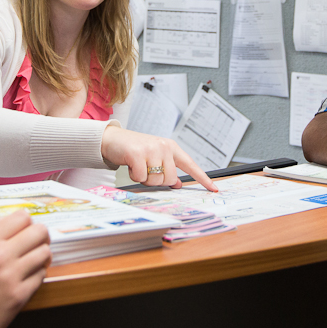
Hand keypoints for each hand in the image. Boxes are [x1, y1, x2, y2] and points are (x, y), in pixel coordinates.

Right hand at [0, 212, 50, 327]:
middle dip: (40, 235)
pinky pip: (41, 276)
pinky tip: (26, 277)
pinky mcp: (18, 297)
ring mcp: (11, 277)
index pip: (22, 217)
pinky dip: (37, 274)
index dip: (26, 221)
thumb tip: (1, 220)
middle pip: (39, 232)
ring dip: (41, 254)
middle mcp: (0, 256)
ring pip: (44, 253)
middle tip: (34, 242)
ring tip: (32, 260)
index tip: (24, 228)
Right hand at [100, 125, 218, 191]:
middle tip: (146, 171)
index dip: (202, 178)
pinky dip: (134, 176)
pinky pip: (141, 177)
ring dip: (144, 179)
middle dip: (157, 181)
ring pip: (156, 180)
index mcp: (171, 147)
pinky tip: (131, 165)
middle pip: (170, 179)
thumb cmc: (134, 150)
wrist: (112, 139)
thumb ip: (167, 168)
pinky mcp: (137, 153)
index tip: (213, 188)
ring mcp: (151, 149)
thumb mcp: (154, 157)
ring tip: (138, 166)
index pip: (190, 164)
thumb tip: (177, 184)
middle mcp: (164, 146)